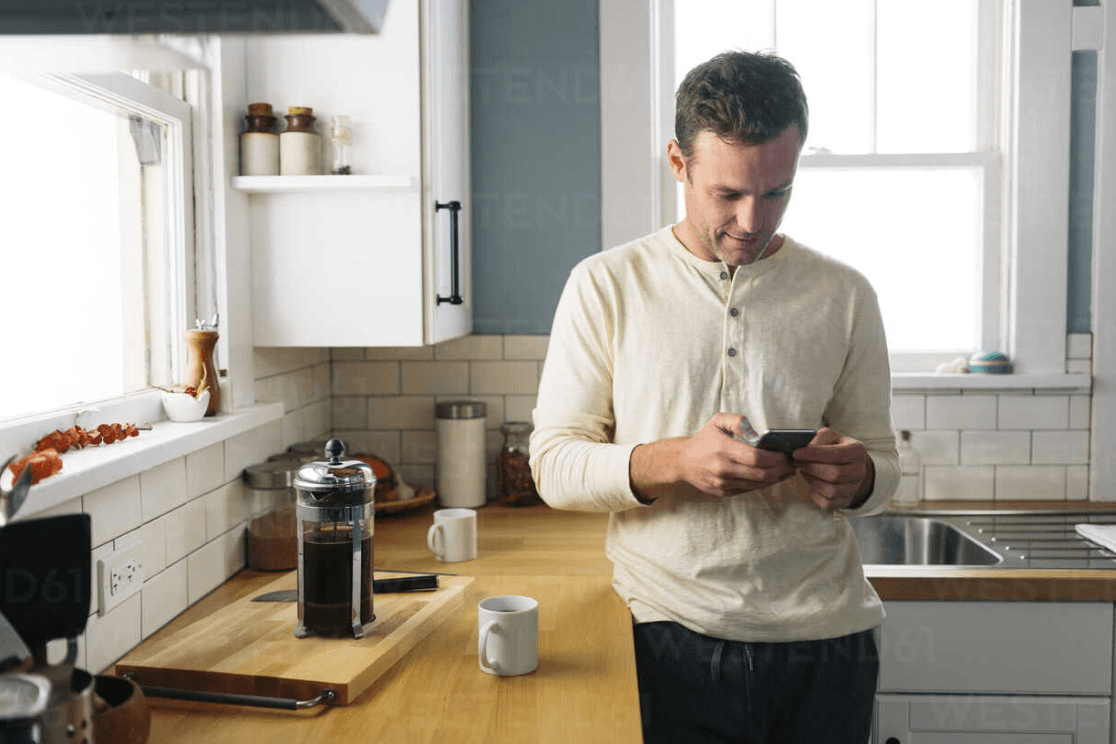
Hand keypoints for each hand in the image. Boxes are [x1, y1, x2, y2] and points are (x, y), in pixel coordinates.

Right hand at [680, 413, 799, 496]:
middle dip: (781, 470)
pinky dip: (763, 484)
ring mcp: (723, 483)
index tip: (787, 455)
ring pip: (757, 484)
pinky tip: (772, 477)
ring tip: (787, 471)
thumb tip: (757, 434)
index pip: (756, 458)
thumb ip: (738, 421)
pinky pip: (749, 489)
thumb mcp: (717, 421)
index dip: (776, 458)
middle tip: (793, 464)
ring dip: (776, 479)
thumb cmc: (705, 439)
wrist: (683, 461)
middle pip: (760, 474)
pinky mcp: (723, 492)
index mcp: (723, 448)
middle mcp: (722, 468)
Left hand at [791, 427, 874, 510]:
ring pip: (832, 491)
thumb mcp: (830, 437)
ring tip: (805, 472)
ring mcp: (854, 488)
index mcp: (857, 451)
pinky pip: (828, 503)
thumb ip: (818, 439)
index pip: (836, 455)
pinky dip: (815, 495)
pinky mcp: (845, 500)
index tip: (796, 453)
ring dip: (812, 481)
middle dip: (812, 468)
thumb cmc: (835, 447)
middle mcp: (860, 471)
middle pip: (835, 474)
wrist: (848, 464)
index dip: (813, 454)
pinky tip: (812, 484)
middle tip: (799, 463)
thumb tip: (805, 449)